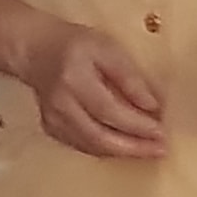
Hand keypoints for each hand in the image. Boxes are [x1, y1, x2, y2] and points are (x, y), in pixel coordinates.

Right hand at [20, 22, 167, 161]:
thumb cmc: (74, 44)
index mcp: (74, 80)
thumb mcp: (106, 48)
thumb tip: (153, 106)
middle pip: (100, 137)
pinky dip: (107, 149)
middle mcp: (61, 105)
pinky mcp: (51, 129)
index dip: (137, 125)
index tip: (162, 132)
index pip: (109, 111)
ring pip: (92, 146)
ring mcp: (53, 121)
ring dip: (123, 152)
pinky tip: (125, 146)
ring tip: (149, 150)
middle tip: (161, 149)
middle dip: (134, 148)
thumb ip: (129, 76)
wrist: (34, 49)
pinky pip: (83, 146)